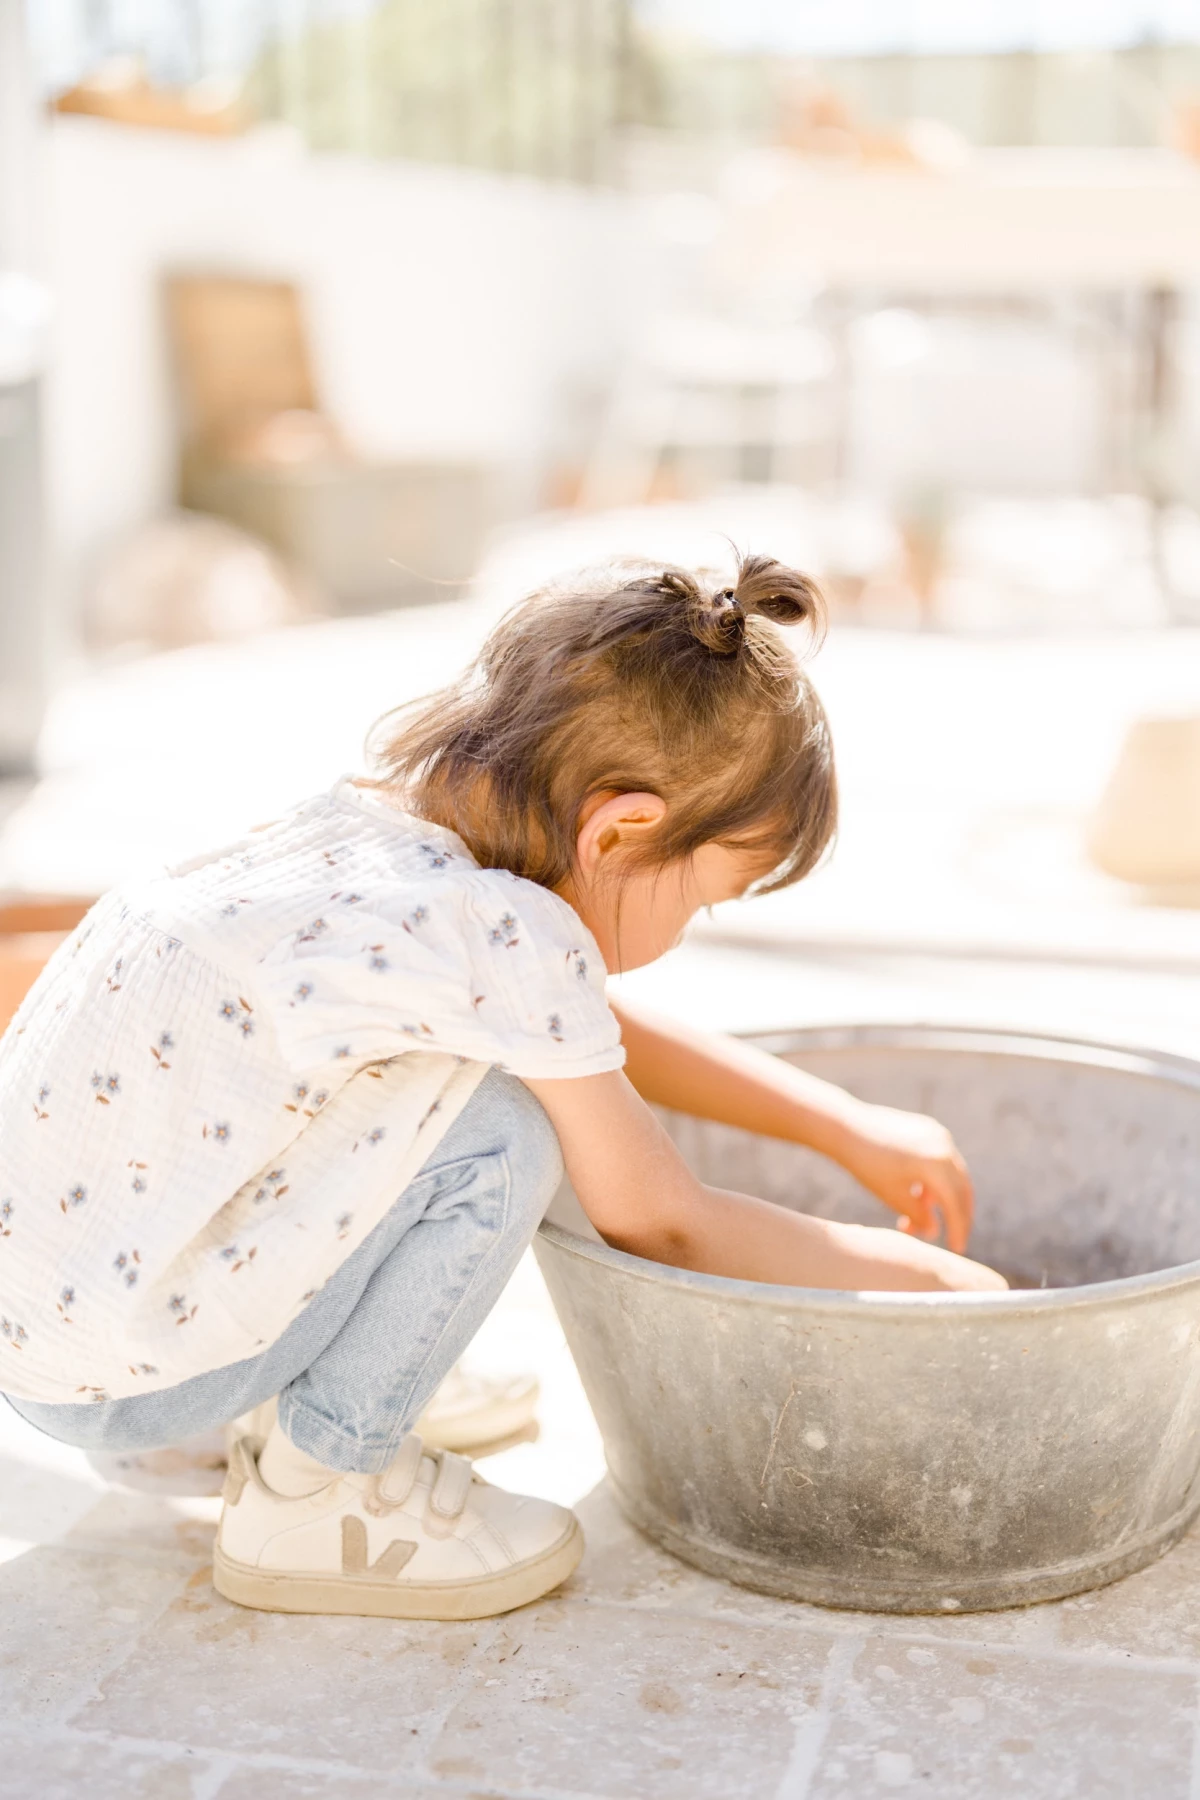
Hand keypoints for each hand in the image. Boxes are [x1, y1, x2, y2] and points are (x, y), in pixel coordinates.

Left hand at [835, 1101, 973, 1253]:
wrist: (845, 1127)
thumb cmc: (867, 1165)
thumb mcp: (894, 1197)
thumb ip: (919, 1216)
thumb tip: (935, 1230)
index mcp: (937, 1163)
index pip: (955, 1204)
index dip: (958, 1229)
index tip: (957, 1249)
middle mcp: (944, 1145)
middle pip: (962, 1188)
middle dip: (958, 1215)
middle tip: (953, 1237)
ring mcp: (937, 1133)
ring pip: (952, 1173)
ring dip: (944, 1197)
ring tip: (922, 1214)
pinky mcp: (928, 1127)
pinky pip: (941, 1158)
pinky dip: (937, 1178)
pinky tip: (919, 1194)